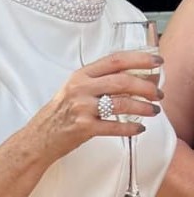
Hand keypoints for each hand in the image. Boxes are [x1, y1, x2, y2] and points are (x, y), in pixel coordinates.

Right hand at [32, 51, 162, 165]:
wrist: (39, 137)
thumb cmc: (59, 114)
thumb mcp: (75, 89)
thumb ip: (98, 81)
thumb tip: (132, 79)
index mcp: (81, 75)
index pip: (115, 60)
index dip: (139, 59)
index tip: (156, 61)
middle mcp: (81, 88)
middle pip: (122, 81)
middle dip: (146, 86)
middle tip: (158, 93)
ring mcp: (82, 108)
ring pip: (121, 103)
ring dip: (143, 107)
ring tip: (153, 111)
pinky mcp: (84, 128)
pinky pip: (114, 126)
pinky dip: (130, 128)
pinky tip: (139, 128)